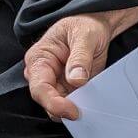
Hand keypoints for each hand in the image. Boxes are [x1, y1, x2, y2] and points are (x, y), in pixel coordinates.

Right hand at [24, 0, 137, 119]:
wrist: (98, 26)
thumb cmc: (86, 25)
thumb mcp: (85, 35)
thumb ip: (80, 57)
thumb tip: (76, 79)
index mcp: (39, 58)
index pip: (39, 88)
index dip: (53, 103)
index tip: (71, 110)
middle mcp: (43, 74)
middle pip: (47, 101)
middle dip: (63, 110)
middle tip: (83, 113)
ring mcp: (56, 83)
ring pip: (58, 107)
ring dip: (73, 110)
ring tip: (90, 107)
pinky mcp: (69, 89)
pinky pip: (72, 104)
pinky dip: (81, 107)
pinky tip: (92, 105)